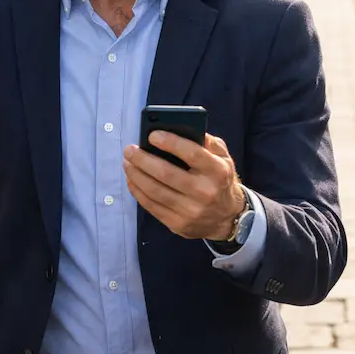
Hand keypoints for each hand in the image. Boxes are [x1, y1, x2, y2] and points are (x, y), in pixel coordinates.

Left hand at [123, 132, 245, 240]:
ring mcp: (190, 210)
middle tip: (130, 150)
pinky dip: (138, 191)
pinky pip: (151, 206)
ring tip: (127, 162)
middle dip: (143, 159)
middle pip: (166, 173)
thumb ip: (208, 142)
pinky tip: (132, 180)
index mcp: (217, 171)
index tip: (152, 135)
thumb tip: (182, 130)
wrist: (227, 217)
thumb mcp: (224, 158)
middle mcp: (205, 192)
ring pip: (155, 191)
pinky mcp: (177, 224)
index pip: (192, 153)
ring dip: (136, 175)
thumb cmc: (220, 181)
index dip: (170, 143)